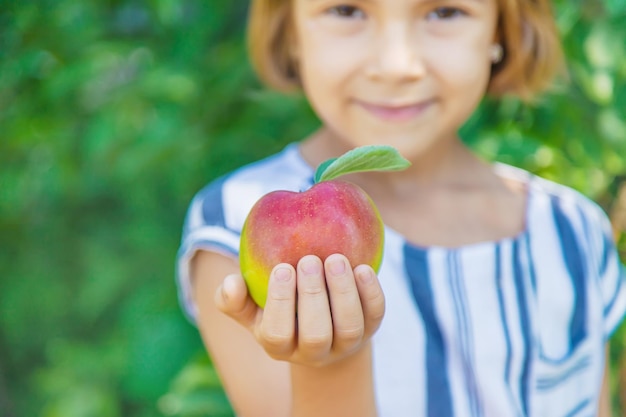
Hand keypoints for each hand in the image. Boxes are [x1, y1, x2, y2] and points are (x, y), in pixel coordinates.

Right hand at [215, 253, 384, 367]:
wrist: (323, 323)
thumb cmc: (279, 309)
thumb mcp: (252, 307)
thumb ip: (234, 298)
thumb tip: (230, 284)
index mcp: (280, 346)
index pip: (277, 334)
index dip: (280, 304)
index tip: (282, 267)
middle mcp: (314, 351)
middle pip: (316, 336)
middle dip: (312, 297)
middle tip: (309, 260)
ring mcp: (345, 343)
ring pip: (348, 328)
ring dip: (343, 293)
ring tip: (335, 259)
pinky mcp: (370, 329)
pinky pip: (375, 315)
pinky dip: (371, 293)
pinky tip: (363, 267)